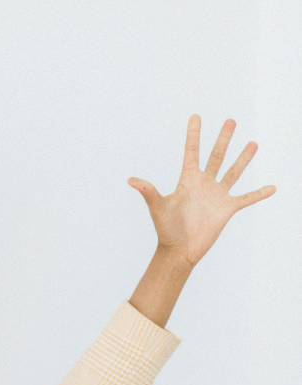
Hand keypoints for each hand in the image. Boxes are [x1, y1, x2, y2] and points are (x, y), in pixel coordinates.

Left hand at [128, 115, 274, 267]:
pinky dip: (259, 194)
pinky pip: (246, 199)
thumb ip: (148, 191)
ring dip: (243, 158)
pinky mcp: (227, 209)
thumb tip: (130, 180)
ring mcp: (216, 196)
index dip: (193, 134)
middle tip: (231, 121)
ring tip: (253, 143)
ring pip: (233, 172)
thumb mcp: (158, 207)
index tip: (196, 116)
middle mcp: (203, 184)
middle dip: (223, 139)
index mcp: (188, 180)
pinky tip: (271, 188)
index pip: (192, 152)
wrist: (179, 250)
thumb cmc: (166, 229)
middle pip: (216, 156)